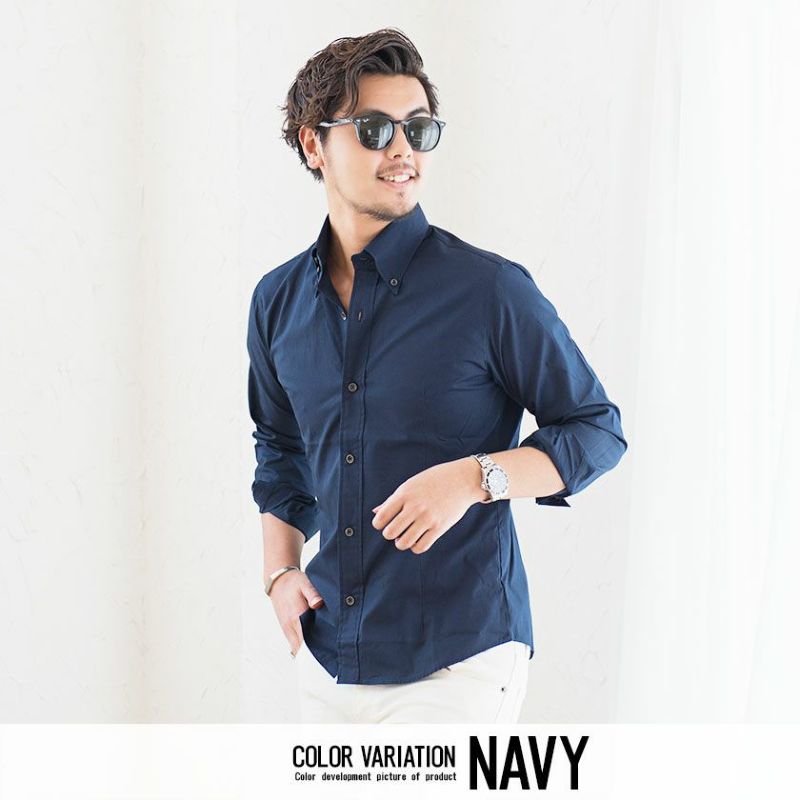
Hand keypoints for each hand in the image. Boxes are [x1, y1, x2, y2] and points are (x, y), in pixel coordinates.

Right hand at [267, 569, 323, 654]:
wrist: (278, 581)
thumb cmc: (293, 582)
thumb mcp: (305, 583)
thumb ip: (313, 594)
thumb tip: (318, 604)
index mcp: (296, 616)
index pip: (306, 641)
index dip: (316, 650)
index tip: (329, 654)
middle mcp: (290, 626)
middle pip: (302, 649)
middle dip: (314, 654)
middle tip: (329, 656)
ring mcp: (287, 628)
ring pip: (297, 648)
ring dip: (308, 651)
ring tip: (323, 653)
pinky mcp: (286, 628)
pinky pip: (294, 643)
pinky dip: (302, 646)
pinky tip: (313, 646)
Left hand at [371, 458, 485, 554]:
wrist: (463, 479)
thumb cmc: (434, 479)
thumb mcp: (411, 484)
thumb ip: (392, 499)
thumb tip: (375, 512)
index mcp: (404, 494)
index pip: (381, 517)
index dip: (378, 524)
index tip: (384, 523)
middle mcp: (414, 507)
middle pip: (390, 533)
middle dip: (389, 534)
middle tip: (395, 530)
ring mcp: (427, 518)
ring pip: (403, 543)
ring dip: (401, 543)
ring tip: (405, 537)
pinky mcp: (440, 527)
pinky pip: (421, 546)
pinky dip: (415, 547)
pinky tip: (417, 539)